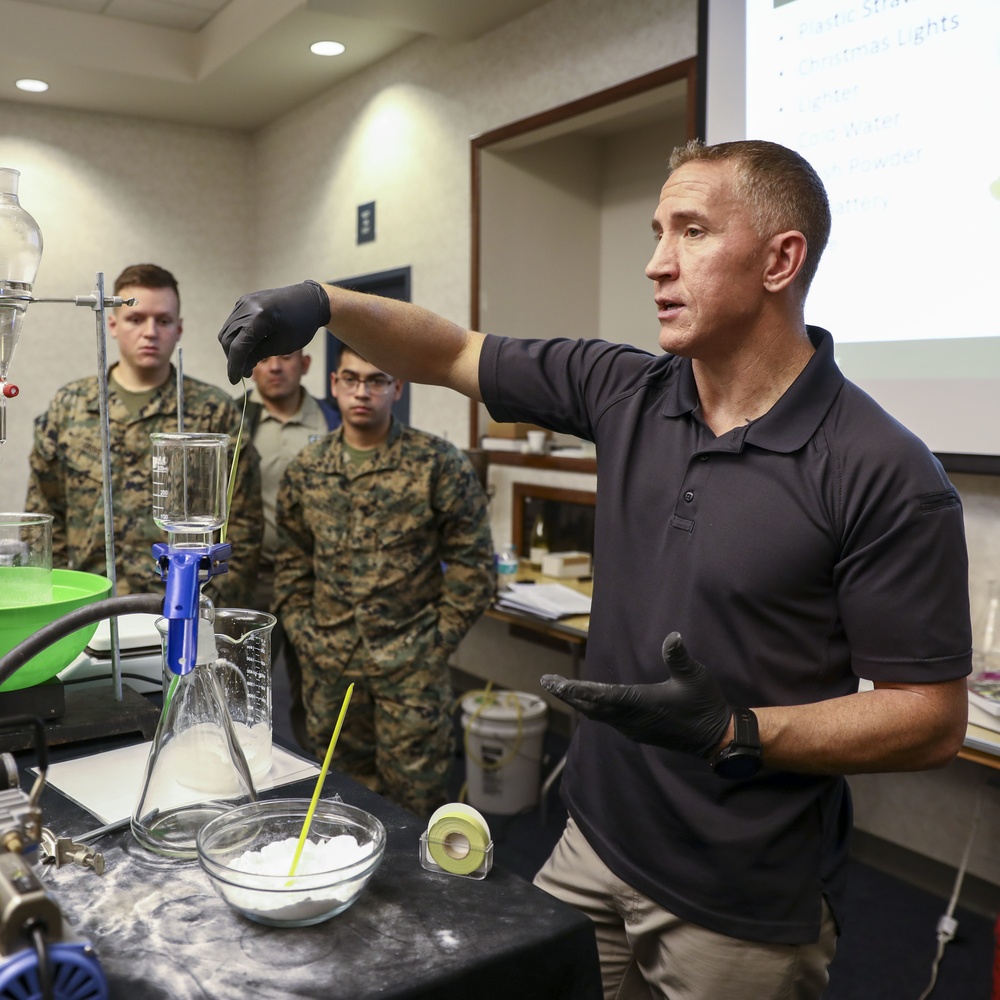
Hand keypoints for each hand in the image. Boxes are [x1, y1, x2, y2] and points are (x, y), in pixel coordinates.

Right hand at [217, 280, 330, 383]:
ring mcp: (245, 302)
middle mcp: (248, 307)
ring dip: (234, 348)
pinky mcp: (245, 301)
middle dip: (233, 358)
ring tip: (249, 360)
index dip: (234, 367)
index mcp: (260, 318)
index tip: (235, 381)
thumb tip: (239, 369)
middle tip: (246, 371)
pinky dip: (237, 336)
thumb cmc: (301, 325)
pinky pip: (233, 322)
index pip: (238, 347)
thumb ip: (258, 356)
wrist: (310, 301)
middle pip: (228, 339)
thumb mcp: (282, 345)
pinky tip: (249, 346)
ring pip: (227, 331)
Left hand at [540, 632, 732, 757]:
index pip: (601, 696)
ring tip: (561, 688)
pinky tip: (587, 702)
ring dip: (578, 701)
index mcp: (641, 703)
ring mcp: (633, 727)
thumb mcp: (695, 677)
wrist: (716, 738)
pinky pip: (607, 719)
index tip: (557, 684)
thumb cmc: (705, 704)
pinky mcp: (637, 731)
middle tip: (547, 681)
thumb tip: (672, 636)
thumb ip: (679, 657)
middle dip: (568, 694)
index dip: (577, 689)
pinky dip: (592, 708)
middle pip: (591, 706)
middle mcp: (632, 718)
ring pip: (597, 714)